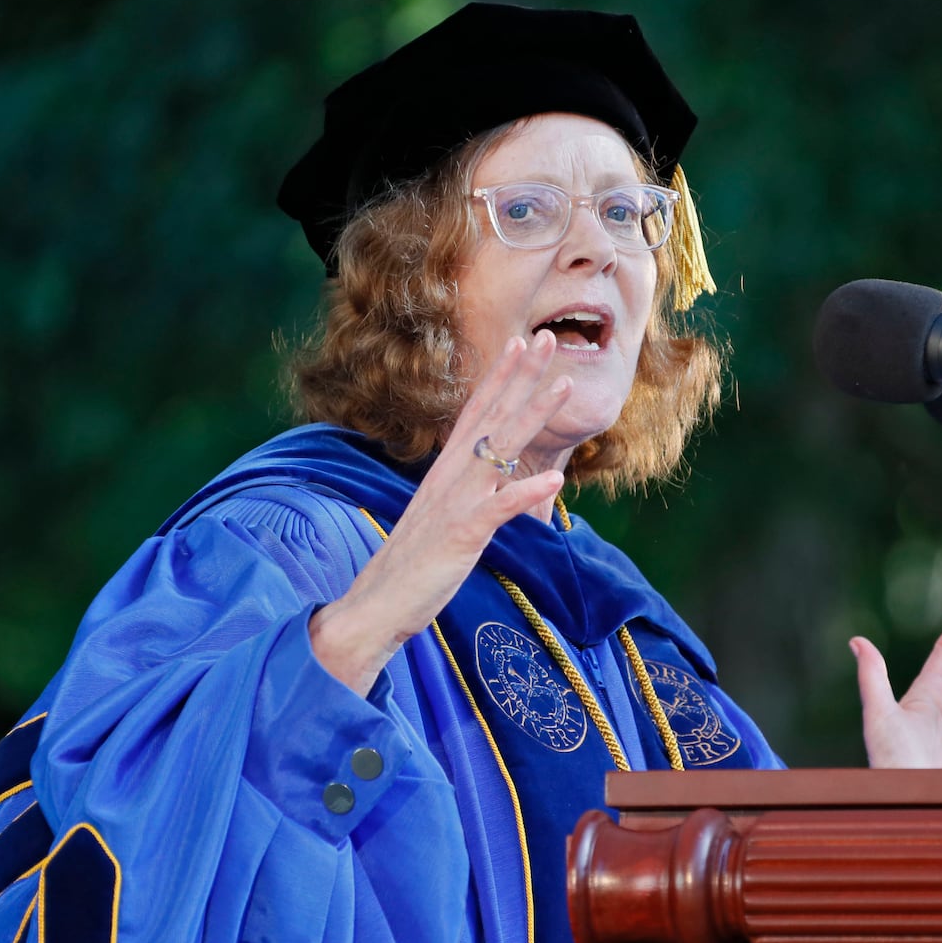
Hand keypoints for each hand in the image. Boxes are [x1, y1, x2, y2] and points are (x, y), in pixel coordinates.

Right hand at [309, 331, 571, 694]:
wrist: (375, 605)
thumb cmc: (410, 569)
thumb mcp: (441, 521)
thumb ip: (466, 496)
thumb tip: (493, 483)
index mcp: (444, 472)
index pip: (475, 413)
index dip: (500, 377)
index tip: (522, 344)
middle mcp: (448, 477)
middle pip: (491, 415)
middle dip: (522, 375)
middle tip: (549, 337)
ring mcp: (454, 502)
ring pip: (499, 448)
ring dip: (534, 414)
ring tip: (566, 386)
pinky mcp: (459, 533)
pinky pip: (497, 508)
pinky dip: (525, 492)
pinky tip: (556, 480)